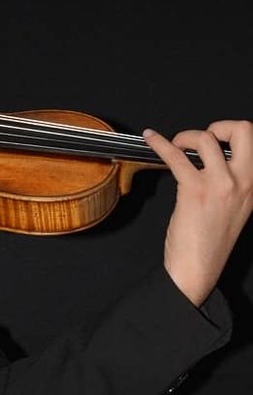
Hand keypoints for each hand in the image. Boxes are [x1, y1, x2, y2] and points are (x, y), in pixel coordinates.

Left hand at [143, 119, 252, 305]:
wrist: (198, 269)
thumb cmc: (210, 243)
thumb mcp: (235, 208)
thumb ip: (232, 184)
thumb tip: (212, 162)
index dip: (231, 134)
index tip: (215, 141)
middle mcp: (244, 181)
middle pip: (243, 129)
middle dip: (219, 125)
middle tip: (200, 139)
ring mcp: (220, 184)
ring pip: (206, 138)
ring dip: (186, 136)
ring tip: (175, 146)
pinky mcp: (194, 190)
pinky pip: (176, 157)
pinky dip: (160, 144)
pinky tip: (151, 139)